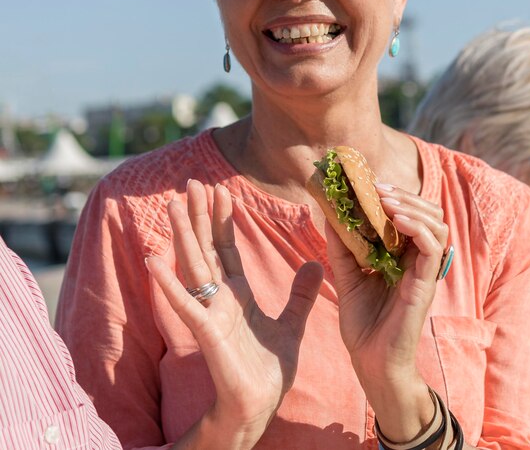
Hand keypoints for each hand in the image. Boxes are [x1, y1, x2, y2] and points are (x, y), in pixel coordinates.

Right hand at [146, 180, 323, 448]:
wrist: (259, 408)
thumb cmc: (269, 370)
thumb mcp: (292, 324)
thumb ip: (300, 294)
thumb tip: (315, 262)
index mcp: (238, 294)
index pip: (227, 247)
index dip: (223, 219)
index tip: (220, 189)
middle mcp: (220, 298)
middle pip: (207, 247)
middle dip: (200, 215)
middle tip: (191, 182)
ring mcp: (211, 313)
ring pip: (194, 265)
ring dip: (184, 234)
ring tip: (173, 204)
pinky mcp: (208, 333)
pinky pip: (186, 304)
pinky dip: (169, 282)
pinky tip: (154, 258)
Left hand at [325, 184, 447, 441]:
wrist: (370, 362)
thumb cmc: (363, 322)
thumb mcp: (347, 275)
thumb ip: (342, 246)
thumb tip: (329, 213)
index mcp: (402, 255)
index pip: (409, 215)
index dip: (394, 195)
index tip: (369, 183)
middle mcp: (416, 260)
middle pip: (428, 213)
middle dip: (404, 195)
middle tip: (378, 188)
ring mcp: (423, 271)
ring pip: (435, 224)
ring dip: (412, 206)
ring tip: (386, 200)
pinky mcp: (425, 284)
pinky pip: (432, 247)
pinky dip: (417, 227)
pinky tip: (397, 219)